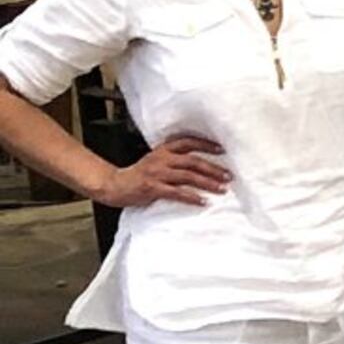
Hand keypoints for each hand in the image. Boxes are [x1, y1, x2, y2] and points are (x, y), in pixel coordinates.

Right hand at [95, 134, 227, 208]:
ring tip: (222, 189)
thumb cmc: (140, 173)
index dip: (206, 145)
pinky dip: (191, 197)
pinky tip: (203, 201)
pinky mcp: (152, 188)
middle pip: (193, 161)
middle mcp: (162, 159)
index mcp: (164, 150)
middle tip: (229, 176)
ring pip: (188, 177)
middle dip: (213, 169)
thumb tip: (201, 163)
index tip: (223, 150)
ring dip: (208, 183)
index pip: (189, 142)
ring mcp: (157, 173)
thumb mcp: (156, 159)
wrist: (115, 185)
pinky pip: (176, 192)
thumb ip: (174, 158)